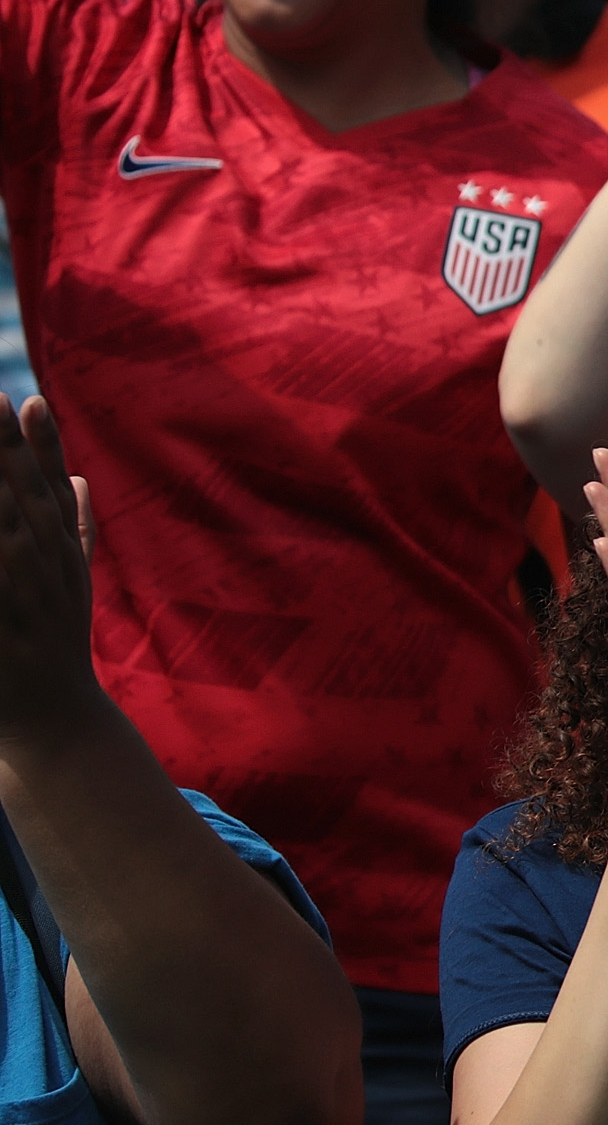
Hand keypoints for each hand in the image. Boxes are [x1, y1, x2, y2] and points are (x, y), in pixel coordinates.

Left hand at [0, 396, 98, 749]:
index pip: (52, 490)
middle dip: (10, 454)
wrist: (60, 723)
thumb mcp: (75, 584)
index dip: (40, 446)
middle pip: (28, 502)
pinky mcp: (4, 636)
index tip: (25, 401)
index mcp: (65, 558)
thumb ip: (77, 529)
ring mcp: (26, 605)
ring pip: (9, 539)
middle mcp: (51, 575)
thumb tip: (82, 479)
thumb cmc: (56, 649)